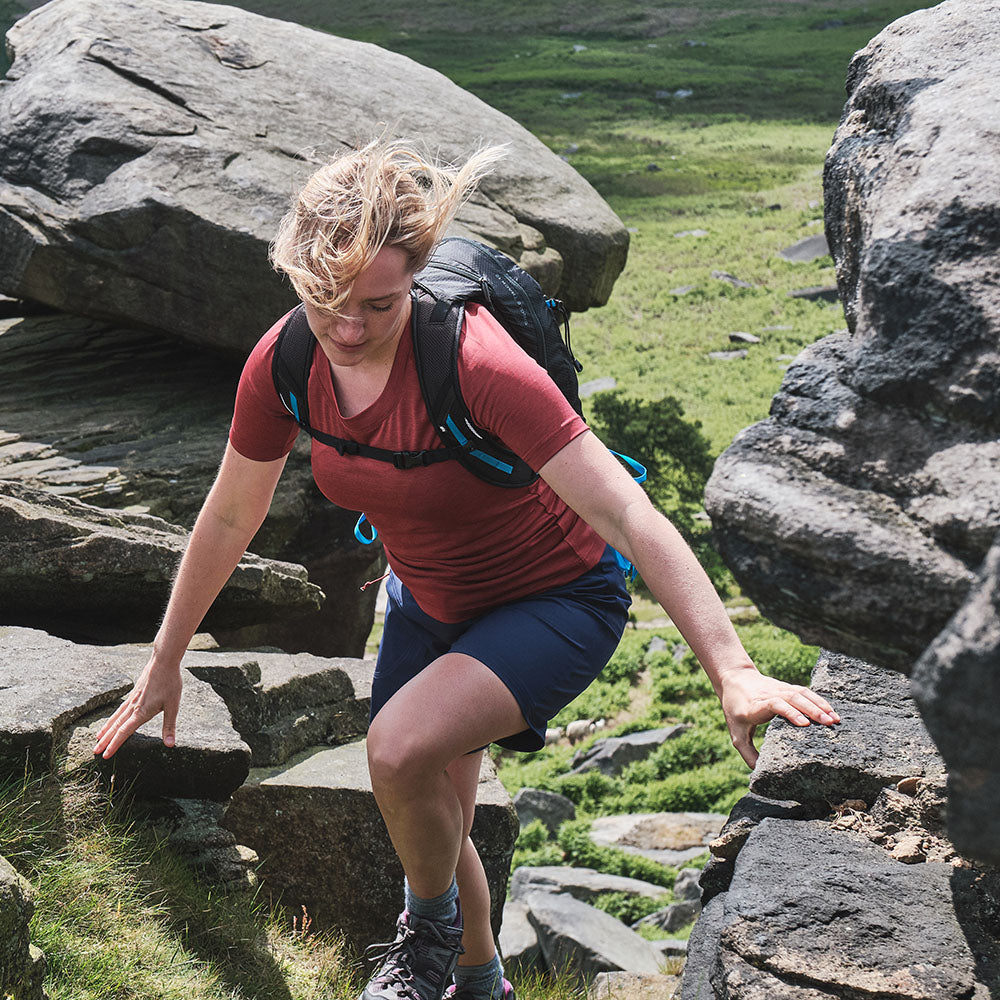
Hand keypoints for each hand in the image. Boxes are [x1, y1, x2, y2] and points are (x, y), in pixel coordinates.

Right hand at [93, 656, 182, 758]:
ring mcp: (132, 699)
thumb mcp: (173, 705)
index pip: (124, 732)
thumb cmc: (170, 682)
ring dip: (106, 729)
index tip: (105, 755)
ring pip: (116, 717)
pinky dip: (113, 717)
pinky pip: (120, 709)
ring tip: (98, 738)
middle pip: (116, 727)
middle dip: (105, 740)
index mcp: (141, 712)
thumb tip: (170, 745)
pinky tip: (112, 719)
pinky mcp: (134, 693)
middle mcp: (133, 707)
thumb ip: (169, 726)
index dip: (114, 745)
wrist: (163, 661)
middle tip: (94, 751)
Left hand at [719, 666, 839, 768]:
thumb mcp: (736, 732)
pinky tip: (830, 711)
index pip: (774, 704)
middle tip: (829, 724)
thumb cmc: (735, 709)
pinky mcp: (786, 686)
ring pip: (800, 693)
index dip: (789, 712)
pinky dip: (818, 700)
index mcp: (755, 707)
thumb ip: (747, 753)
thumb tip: (760, 773)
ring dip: (819, 705)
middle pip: (792, 698)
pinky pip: (804, 691)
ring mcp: (778, 688)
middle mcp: (768, 695)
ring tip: (835, 719)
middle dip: (812, 711)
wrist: (734, 678)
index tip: (804, 724)